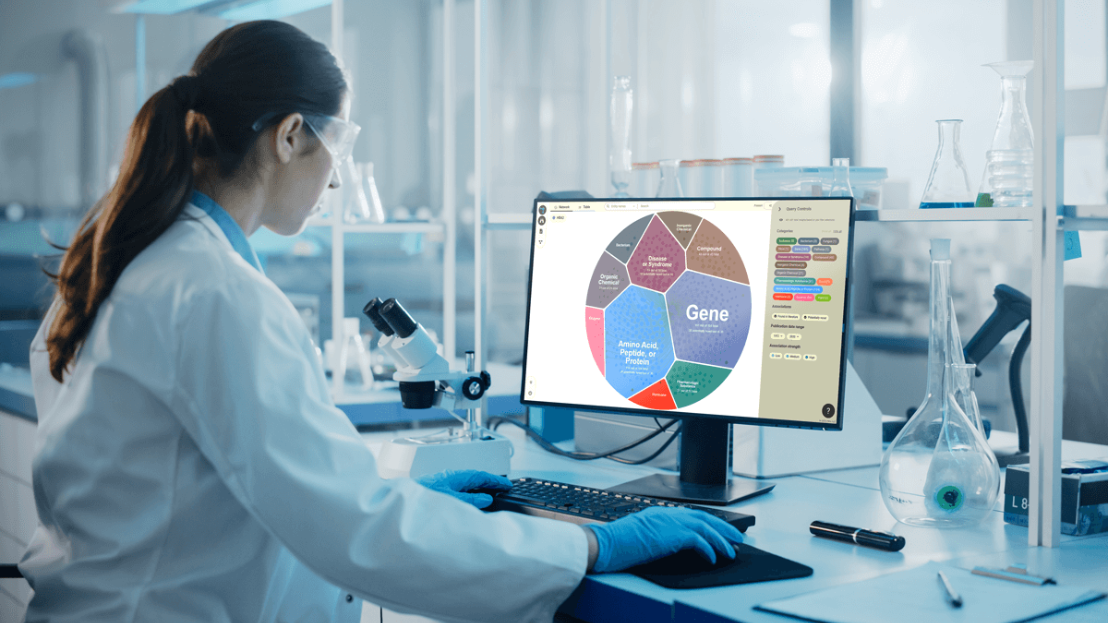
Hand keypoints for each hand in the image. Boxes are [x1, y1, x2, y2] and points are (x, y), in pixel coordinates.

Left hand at [414, 469, 511, 508]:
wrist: (401, 500)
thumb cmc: (422, 497)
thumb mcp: (452, 501)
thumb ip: (470, 500)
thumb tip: (486, 499)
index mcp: (455, 476)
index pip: (480, 476)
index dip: (495, 480)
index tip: (506, 485)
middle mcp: (450, 477)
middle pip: (474, 477)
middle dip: (489, 481)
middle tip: (502, 487)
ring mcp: (443, 483)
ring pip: (466, 482)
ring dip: (479, 486)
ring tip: (490, 493)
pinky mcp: (437, 490)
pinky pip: (459, 487)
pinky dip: (469, 491)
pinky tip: (469, 499)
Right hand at [586, 506, 743, 572]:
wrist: (604, 545)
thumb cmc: (615, 544)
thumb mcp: (640, 536)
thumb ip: (657, 535)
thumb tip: (671, 544)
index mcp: (659, 513)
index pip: (690, 515)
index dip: (709, 524)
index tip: (720, 531)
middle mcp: (666, 514)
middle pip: (703, 518)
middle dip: (723, 528)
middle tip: (737, 538)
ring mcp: (669, 522)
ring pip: (705, 528)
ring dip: (721, 540)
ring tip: (732, 550)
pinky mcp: (671, 535)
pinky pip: (698, 541)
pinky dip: (709, 549)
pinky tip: (712, 559)